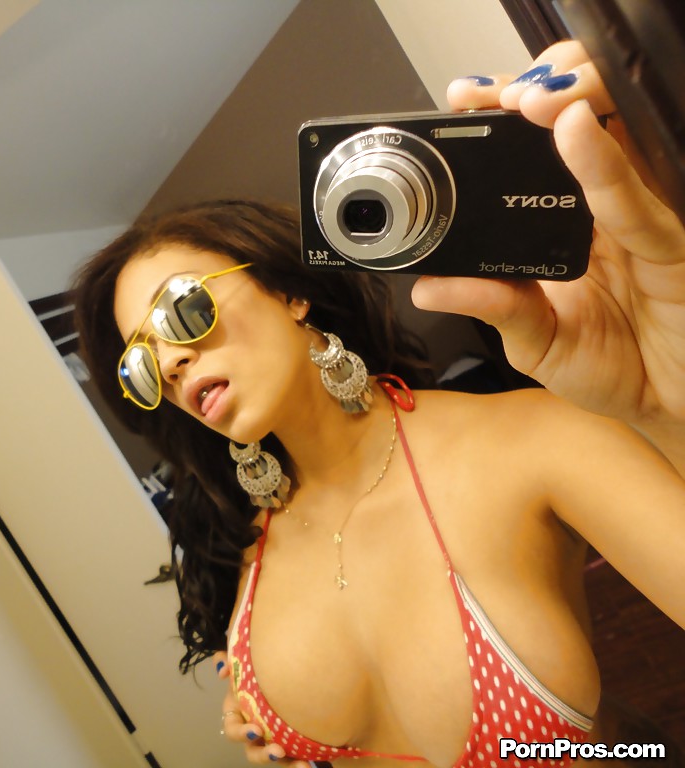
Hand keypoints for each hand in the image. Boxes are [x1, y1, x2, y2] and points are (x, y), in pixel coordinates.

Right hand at [213, 652, 309, 765]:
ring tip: (300, 765)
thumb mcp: (239, 659)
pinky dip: (298, 763)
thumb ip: (225, 659)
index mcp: (238, 713)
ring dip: (283, 763)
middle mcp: (253, 729)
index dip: (241, 732)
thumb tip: (223, 670)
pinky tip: (310, 764)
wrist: (286, 669)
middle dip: (262, 754)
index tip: (256, 729)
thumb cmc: (256, 668)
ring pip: (272, 757)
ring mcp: (271, 738)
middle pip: (251, 749)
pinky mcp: (289, 742)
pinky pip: (291, 758)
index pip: (232, 728)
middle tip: (277, 750)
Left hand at [412, 41, 684, 452]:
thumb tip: (428, 288)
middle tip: (488, 96)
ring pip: (616, 139)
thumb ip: (492, 308)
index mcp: (565, 223)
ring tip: (526, 99)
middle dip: (533, 96)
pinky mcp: (672, 247)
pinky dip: (606, 168)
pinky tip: (576, 131)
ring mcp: (640, 219)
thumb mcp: (534, 341)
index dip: (503, 121)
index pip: (534, 153)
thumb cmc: (608, 364)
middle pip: (578, 124)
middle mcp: (604, 209)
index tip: (463, 104)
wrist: (664, 403)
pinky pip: (639, 203)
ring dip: (567, 108)